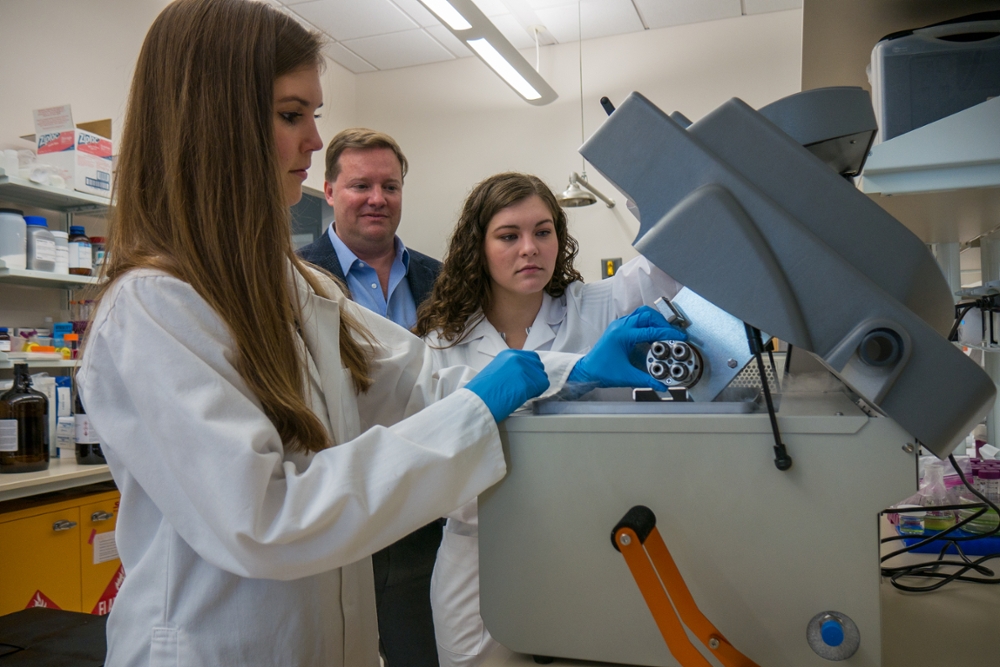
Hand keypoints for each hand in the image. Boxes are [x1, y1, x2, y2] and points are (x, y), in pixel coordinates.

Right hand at [466, 349, 549, 421]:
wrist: (477, 401)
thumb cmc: (483, 391)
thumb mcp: (497, 370)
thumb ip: (512, 368)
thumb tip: (524, 374)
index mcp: (509, 354)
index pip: (532, 358)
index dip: (531, 370)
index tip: (526, 379)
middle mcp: (517, 357)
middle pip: (539, 366)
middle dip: (534, 378)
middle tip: (524, 388)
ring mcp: (523, 368)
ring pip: (542, 377)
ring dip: (535, 386)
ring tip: (520, 392)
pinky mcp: (527, 381)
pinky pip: (542, 386)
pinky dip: (536, 392)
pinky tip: (523, 396)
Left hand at [569, 305, 686, 390]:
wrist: (587, 371)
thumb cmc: (601, 371)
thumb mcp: (627, 377)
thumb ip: (646, 380)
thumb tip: (662, 385)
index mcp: (623, 335)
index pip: (651, 330)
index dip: (668, 333)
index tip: (679, 336)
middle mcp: (620, 326)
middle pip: (647, 315)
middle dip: (662, 323)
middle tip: (673, 333)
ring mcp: (618, 325)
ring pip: (641, 314)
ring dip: (655, 320)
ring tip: (665, 331)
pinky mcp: (618, 328)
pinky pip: (635, 319)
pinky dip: (647, 323)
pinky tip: (652, 333)